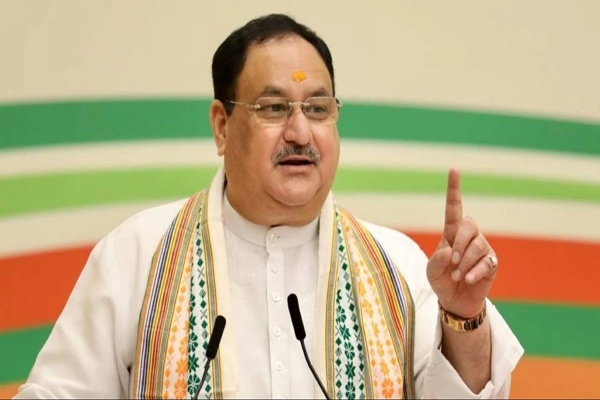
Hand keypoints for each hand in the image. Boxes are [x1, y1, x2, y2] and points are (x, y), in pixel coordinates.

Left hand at [426, 168, 497, 317]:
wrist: (455, 300)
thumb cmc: (442, 280)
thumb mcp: (432, 270)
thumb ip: (438, 260)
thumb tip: (451, 251)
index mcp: (451, 232)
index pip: (453, 208)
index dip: (454, 189)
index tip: (453, 169)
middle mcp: (468, 236)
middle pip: (469, 225)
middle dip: (459, 244)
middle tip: (452, 262)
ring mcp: (482, 248)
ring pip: (477, 245)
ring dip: (464, 261)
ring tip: (457, 275)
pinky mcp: (491, 263)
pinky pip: (486, 262)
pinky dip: (474, 272)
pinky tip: (468, 279)